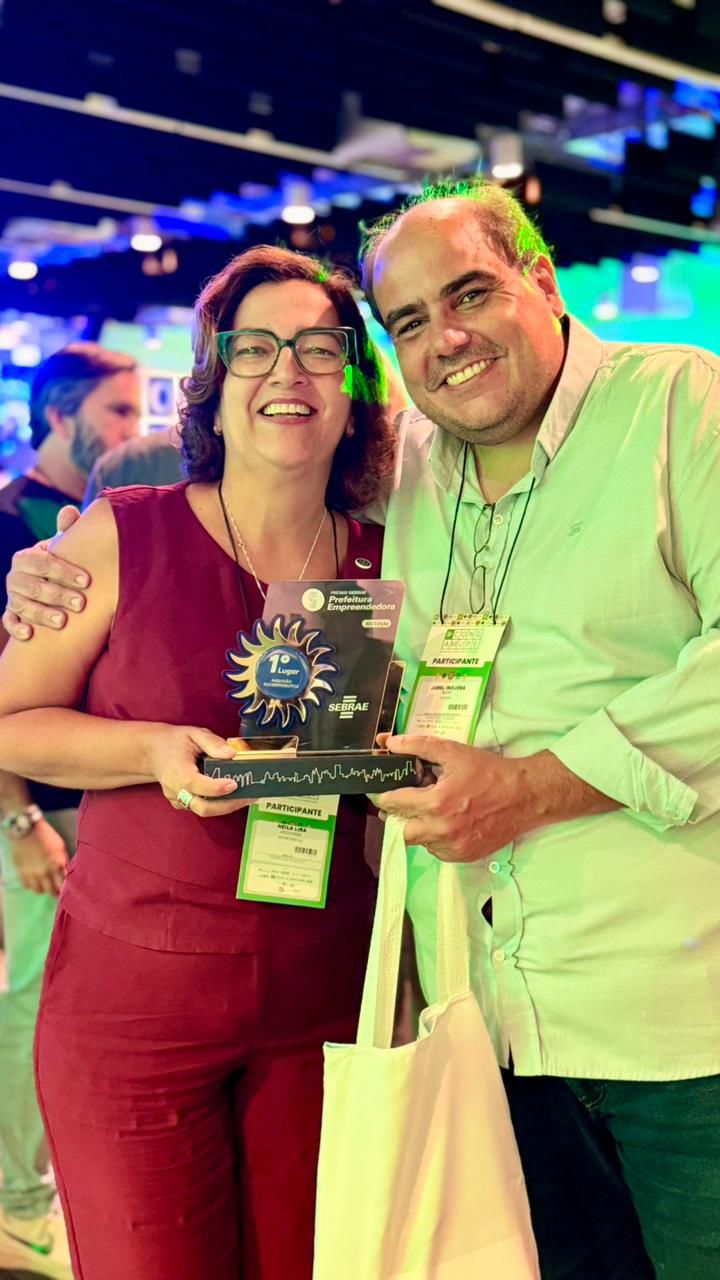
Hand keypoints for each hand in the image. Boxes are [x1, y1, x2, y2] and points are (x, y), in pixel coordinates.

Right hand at [3, 506, 85, 640]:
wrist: (46, 584)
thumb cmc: (58, 564)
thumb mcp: (62, 548)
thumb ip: (66, 531)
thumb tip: (70, 511)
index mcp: (26, 557)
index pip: (43, 562)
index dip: (65, 571)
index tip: (87, 581)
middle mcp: (15, 576)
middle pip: (33, 586)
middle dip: (57, 595)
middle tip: (81, 603)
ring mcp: (12, 596)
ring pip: (22, 605)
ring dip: (41, 613)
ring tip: (62, 621)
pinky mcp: (12, 614)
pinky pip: (9, 622)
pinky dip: (16, 629)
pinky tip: (29, 635)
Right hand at [11, 818, 68, 894]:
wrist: (28, 829)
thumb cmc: (47, 835)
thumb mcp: (60, 847)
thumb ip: (63, 861)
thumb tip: (65, 872)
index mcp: (57, 864)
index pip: (64, 884)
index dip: (66, 889)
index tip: (68, 890)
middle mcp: (45, 871)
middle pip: (52, 891)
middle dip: (56, 892)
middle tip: (57, 891)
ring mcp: (32, 873)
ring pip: (39, 891)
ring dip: (43, 889)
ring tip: (45, 885)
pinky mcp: (21, 871)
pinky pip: (27, 885)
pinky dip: (31, 885)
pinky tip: (34, 880)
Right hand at [150, 725, 251, 818]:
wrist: (153, 752)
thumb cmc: (173, 742)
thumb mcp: (194, 733)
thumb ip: (213, 742)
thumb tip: (232, 754)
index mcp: (178, 770)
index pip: (195, 784)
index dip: (216, 787)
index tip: (234, 784)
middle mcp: (176, 788)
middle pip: (202, 807)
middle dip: (228, 805)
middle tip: (248, 797)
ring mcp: (178, 799)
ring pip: (203, 810)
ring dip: (226, 807)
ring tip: (245, 797)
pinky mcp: (182, 804)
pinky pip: (200, 808)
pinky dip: (217, 805)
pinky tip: (231, 797)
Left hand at [375, 734, 542, 861]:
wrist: (524, 796)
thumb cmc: (489, 772)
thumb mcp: (453, 752)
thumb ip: (418, 746)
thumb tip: (390, 743)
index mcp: (436, 802)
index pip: (393, 804)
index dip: (382, 795)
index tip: (381, 790)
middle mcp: (442, 829)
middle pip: (401, 830)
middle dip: (399, 815)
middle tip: (406, 802)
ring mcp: (454, 846)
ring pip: (420, 842)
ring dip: (420, 827)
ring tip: (432, 809)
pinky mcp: (464, 856)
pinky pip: (437, 851)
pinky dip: (436, 838)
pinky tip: (448, 822)